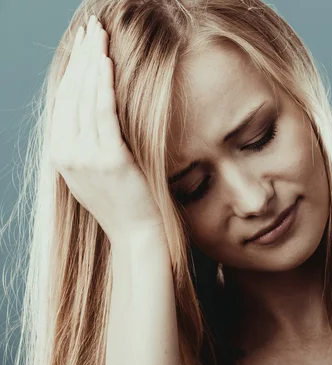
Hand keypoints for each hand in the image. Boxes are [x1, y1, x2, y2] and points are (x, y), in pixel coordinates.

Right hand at [50, 15, 163, 242]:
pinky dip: (103, 86)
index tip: (83, 44)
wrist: (136, 233)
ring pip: (86, 98)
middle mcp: (67, 152)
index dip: (73, 69)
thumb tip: (92, 111)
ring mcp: (86, 156)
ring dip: (93, 63)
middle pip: (72, 93)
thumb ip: (87, 143)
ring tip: (100, 36)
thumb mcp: (94, 172)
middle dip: (82, 57)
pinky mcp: (109, 158)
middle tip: (91, 29)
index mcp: (61, 153)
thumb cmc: (122, 202)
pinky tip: (107, 64)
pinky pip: (104, 114)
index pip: (64, 100)